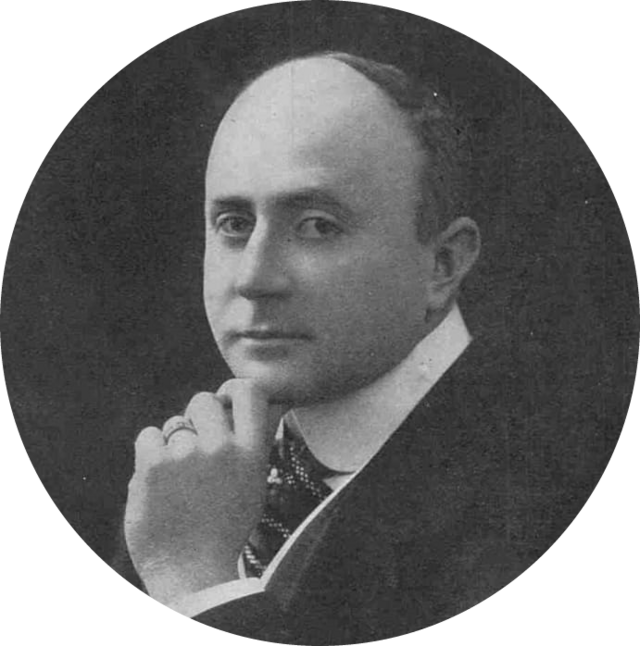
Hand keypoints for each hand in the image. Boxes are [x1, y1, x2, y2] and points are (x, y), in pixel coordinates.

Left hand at [124, 379, 282, 605]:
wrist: (190, 572)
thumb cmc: (223, 528)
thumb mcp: (253, 484)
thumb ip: (251, 444)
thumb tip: (254, 404)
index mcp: (251, 453)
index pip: (250, 391)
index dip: (232, 390)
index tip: (224, 403)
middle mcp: (222, 448)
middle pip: (203, 399)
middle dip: (197, 417)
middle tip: (195, 446)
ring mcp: (186, 455)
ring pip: (174, 423)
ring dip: (173, 445)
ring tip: (177, 480)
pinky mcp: (153, 465)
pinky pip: (148, 435)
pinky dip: (150, 453)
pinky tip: (158, 479)